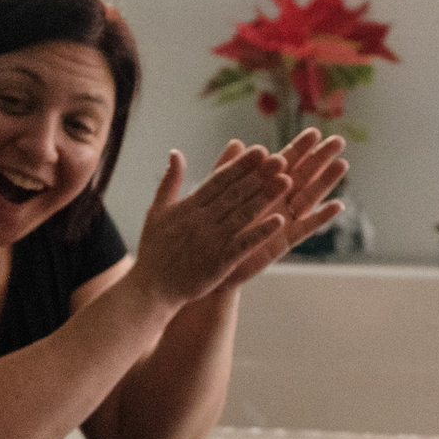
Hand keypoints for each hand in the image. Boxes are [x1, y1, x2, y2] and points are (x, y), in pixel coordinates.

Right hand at [128, 144, 294, 308]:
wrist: (151, 288)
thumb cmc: (154, 250)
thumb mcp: (157, 211)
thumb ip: (169, 182)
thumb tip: (176, 153)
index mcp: (188, 207)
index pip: (219, 180)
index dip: (241, 164)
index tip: (260, 151)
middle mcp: (201, 221)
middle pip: (235, 193)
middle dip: (259, 175)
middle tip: (281, 159)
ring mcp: (211, 241)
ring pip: (243, 214)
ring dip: (266, 197)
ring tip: (286, 181)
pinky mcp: (219, 262)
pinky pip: (243, 244)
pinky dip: (261, 232)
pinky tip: (279, 221)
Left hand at [210, 129, 348, 294]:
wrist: (206, 261)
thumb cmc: (213, 226)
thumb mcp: (217, 194)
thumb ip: (227, 169)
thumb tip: (236, 142)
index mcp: (262, 186)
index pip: (284, 162)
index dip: (299, 147)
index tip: (315, 131)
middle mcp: (276, 201)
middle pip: (303, 175)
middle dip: (320, 158)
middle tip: (338, 140)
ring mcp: (283, 220)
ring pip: (308, 197)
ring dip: (325, 182)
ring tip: (342, 164)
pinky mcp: (283, 241)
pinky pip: (305, 229)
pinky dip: (321, 217)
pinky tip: (337, 206)